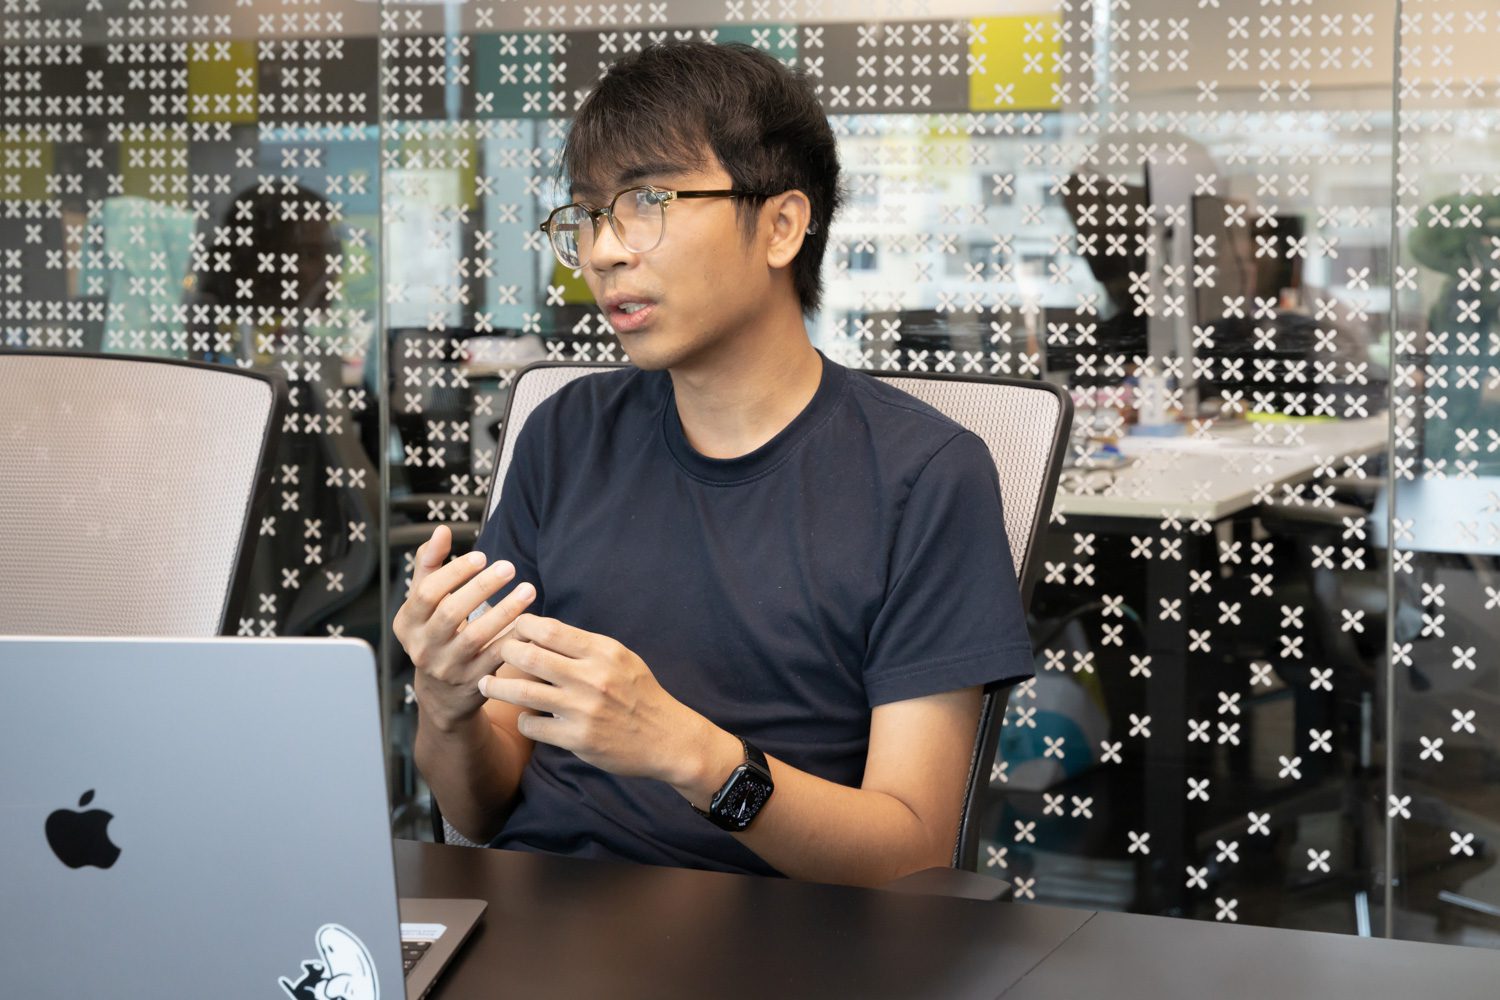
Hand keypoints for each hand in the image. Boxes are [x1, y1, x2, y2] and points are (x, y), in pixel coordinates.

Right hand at [392, 525, 537, 732]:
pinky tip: (531, 620)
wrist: (441, 694)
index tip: (482, 556)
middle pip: (451, 613)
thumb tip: (441, 530)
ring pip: (477, 637)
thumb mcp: (423, 602)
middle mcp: (422, 647)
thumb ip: (430, 564)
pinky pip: (496, 658)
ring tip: (528, 589)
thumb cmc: (436, 632)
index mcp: (407, 623)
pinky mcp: (472, 683)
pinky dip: (513, 639)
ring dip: (505, 611)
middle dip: (481, 588)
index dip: (454, 572)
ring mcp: (447, 668)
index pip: (427, 593)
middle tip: (509, 567)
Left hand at [479, 614, 729, 789]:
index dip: (522, 626)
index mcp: (602, 651)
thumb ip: (584, 646)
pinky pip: (532, 725)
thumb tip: (540, 631)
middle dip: (504, 653)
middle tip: (496, 656)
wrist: (667, 738)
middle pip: (528, 655)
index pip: (548, 629)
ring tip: (487, 683)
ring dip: (497, 686)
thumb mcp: (620, 658)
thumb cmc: (640, 693)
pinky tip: (526, 717)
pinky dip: (523, 720)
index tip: (513, 631)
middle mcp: (591, 677)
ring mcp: (583, 710)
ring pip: (522, 691)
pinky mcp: (577, 739)